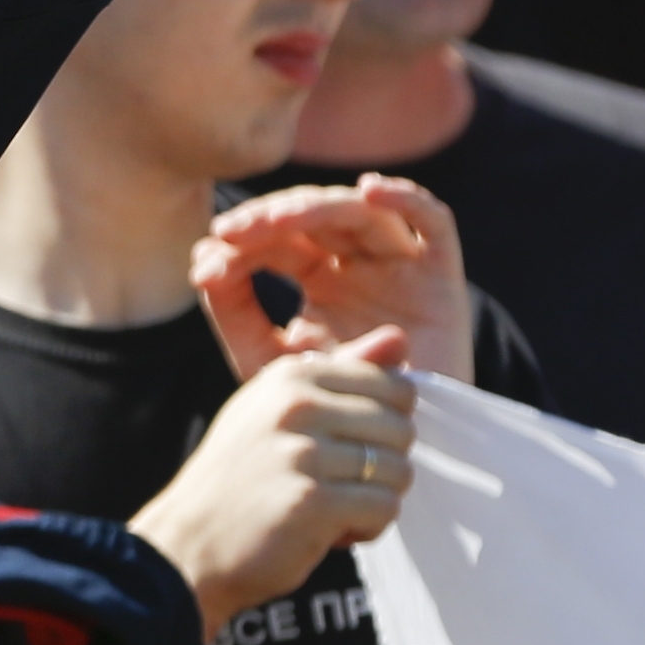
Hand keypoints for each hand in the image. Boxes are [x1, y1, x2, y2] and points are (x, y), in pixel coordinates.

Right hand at [136, 336, 420, 622]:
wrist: (186, 545)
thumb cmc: (239, 479)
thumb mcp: (277, 410)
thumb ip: (342, 372)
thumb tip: (401, 335)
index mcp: (291, 375)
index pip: (392, 386)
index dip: (384, 426)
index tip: (346, 449)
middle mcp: (296, 406)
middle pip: (400, 430)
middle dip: (382, 466)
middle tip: (340, 486)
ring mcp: (304, 454)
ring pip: (397, 471)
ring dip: (376, 499)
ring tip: (335, 510)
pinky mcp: (313, 503)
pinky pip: (384, 508)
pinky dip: (368, 528)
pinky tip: (333, 532)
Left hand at [199, 178, 470, 389]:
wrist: (387, 455)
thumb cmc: (330, 411)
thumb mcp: (269, 362)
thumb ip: (235, 313)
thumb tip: (202, 258)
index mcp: (319, 277)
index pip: (278, 238)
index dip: (242, 241)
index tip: (204, 265)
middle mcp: (358, 263)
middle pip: (315, 216)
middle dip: (270, 217)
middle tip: (231, 231)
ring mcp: (400, 266)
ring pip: (362, 212)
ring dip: (318, 206)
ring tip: (280, 219)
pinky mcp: (442, 277)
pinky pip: (434, 222)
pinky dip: (406, 197)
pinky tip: (369, 189)